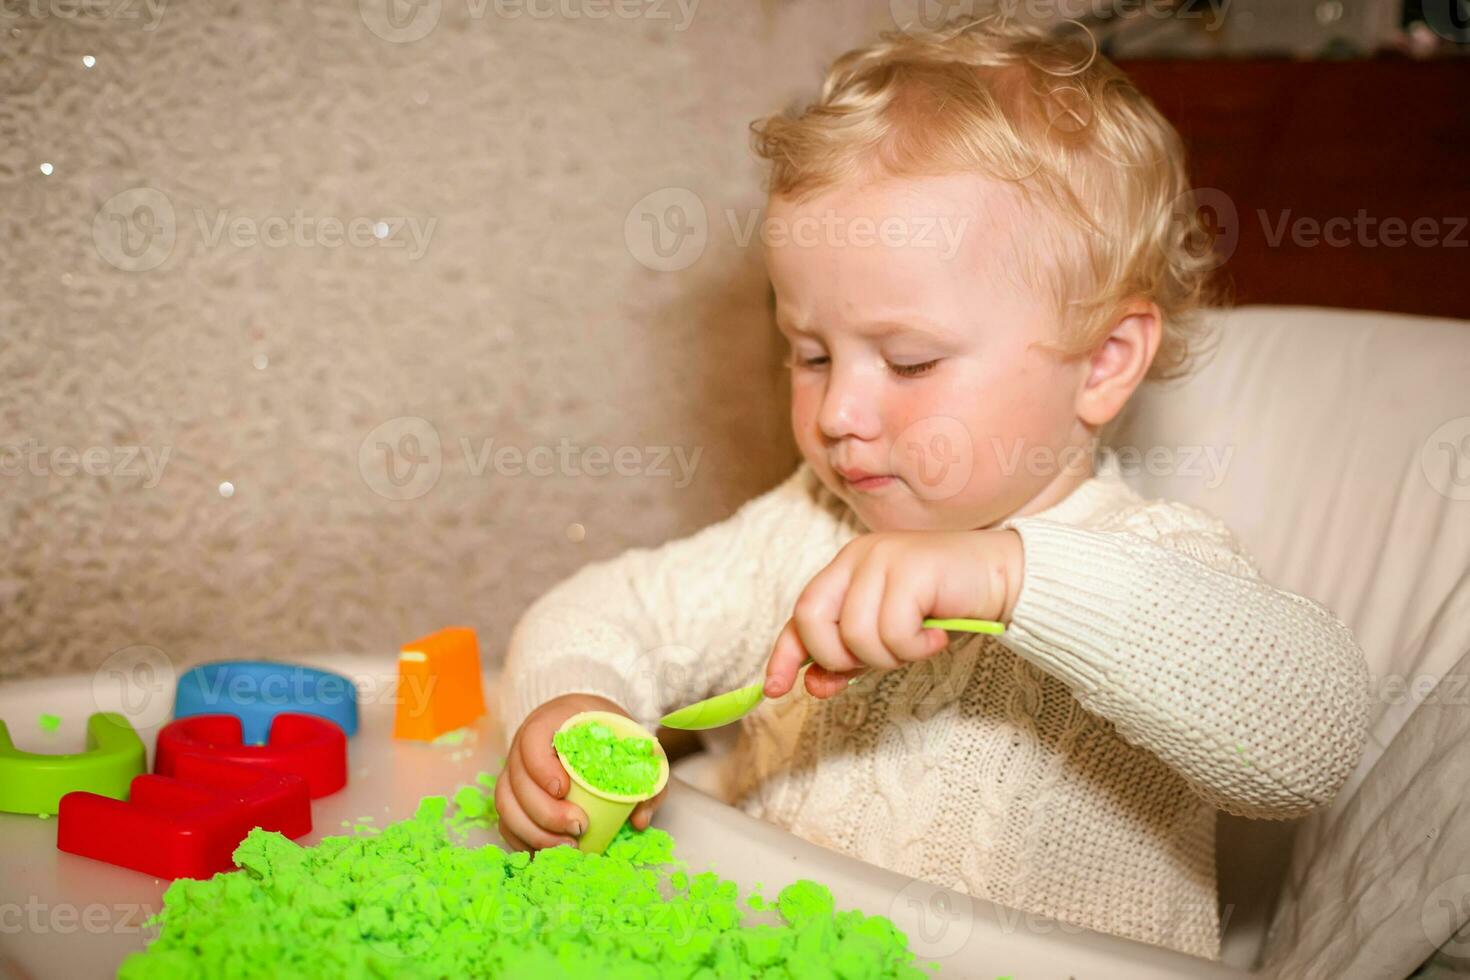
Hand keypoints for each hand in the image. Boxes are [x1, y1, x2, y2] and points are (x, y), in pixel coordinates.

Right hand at [495, 692, 668, 851]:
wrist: (585, 726)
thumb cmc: (608, 733)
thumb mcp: (629, 742)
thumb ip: (643, 776)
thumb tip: (639, 819)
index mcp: (551, 722)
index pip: (532, 741)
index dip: (541, 768)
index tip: (563, 789)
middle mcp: (523, 746)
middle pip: (519, 781)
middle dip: (546, 812)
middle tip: (579, 828)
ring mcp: (513, 771)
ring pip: (507, 805)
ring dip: (534, 832)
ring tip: (568, 847)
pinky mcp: (511, 794)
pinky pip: (506, 821)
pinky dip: (523, 840)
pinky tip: (548, 853)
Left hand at [763, 529, 1022, 699]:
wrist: (1002, 578)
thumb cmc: (944, 607)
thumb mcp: (888, 636)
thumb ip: (851, 656)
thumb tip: (813, 685)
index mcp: (846, 568)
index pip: (801, 614)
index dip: (785, 654)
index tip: (776, 689)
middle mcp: (858, 557)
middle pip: (813, 620)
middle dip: (838, 657)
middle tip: (879, 660)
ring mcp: (883, 559)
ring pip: (855, 634)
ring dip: (888, 656)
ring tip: (917, 643)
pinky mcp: (911, 569)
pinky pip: (892, 632)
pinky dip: (914, 647)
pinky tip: (935, 636)